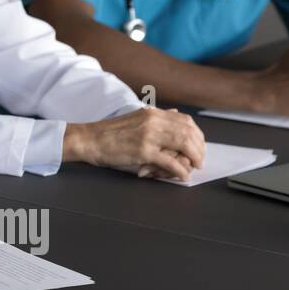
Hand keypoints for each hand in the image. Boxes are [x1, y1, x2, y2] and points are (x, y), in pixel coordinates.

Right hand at [63, 107, 205, 181]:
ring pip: (184, 144)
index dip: (197, 134)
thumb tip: (175, 114)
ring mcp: (148, 135)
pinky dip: (180, 170)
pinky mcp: (143, 151)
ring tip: (195, 167)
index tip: (199, 146)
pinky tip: (183, 176)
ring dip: (194, 158)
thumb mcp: (135, 118)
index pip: (185, 121)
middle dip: (199, 148)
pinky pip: (170, 161)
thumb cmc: (108, 132)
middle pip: (188, 132)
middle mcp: (153, 121)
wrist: (88, 139)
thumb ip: (155, 117)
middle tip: (200, 159)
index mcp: (152, 113)